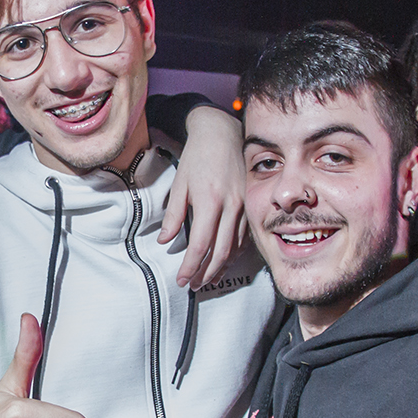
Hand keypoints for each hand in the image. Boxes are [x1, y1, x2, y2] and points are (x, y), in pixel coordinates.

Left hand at [164, 105, 246, 289]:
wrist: (222, 132)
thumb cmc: (197, 156)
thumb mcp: (180, 184)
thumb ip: (173, 215)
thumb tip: (165, 240)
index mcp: (210, 200)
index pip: (201, 244)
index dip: (190, 266)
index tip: (182, 279)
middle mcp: (231, 205)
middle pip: (221, 251)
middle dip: (206, 273)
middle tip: (193, 285)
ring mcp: (245, 205)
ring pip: (236, 247)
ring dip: (221, 267)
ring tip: (206, 279)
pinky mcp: (251, 204)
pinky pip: (245, 236)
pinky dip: (235, 253)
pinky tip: (224, 261)